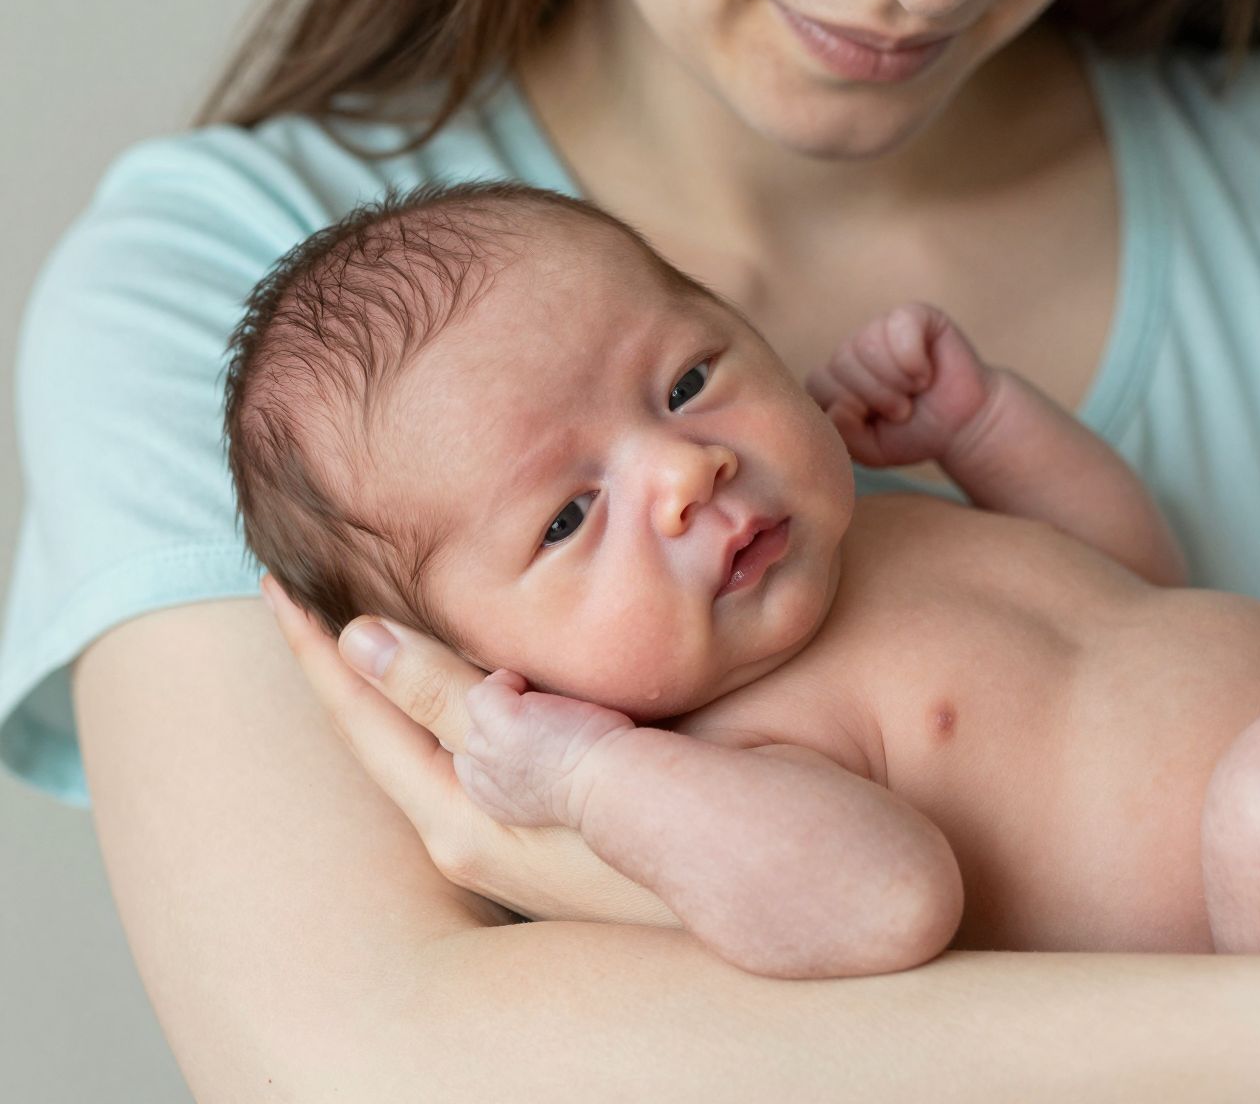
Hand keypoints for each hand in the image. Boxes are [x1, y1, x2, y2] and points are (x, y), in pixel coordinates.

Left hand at [261, 576, 677, 926]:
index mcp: (461, 819)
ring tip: (387, 611)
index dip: (315, 644)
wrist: (785, 876)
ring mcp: (535, 827)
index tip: (277, 579)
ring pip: (449, 731)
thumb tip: (361, 640)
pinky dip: (478, 684)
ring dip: (418, 668)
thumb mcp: (544, 750)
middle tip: (316, 586)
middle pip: (392, 729)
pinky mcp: (582, 812)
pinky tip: (496, 661)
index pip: (361, 718)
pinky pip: (502, 734)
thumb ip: (453, 699)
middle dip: (353, 659)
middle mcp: (485, 830)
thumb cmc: (673, 818)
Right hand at [458, 669, 634, 829]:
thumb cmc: (601, 783)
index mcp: (491, 798)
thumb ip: (527, 774)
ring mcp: (488, 748)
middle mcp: (482, 776)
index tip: (533, 734)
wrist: (613, 785)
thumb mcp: (550, 793)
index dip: (499, 740)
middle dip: (506, 718)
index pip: (473, 760)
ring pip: (478, 708)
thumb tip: (535, 744)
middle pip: (476, 732)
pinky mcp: (502, 722)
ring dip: (510, 697)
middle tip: (548, 718)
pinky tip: (540, 690)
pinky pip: (486, 689)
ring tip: (546, 702)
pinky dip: (509, 680)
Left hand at [804, 302, 994, 467]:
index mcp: (837, 378)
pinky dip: (913, 358)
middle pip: (841, 363)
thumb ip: (845, 435)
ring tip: (915, 391)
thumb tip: (836, 408)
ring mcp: (882, 328)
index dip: (849, 407)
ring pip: (868, 345)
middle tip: (903, 410)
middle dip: (876, 397)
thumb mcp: (872, 450)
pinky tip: (925, 373)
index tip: (877, 421)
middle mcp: (854, 349)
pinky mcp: (914, 316)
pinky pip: (899, 325)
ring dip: (896, 381)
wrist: (963, 427)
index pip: (817, 383)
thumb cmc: (915, 434)